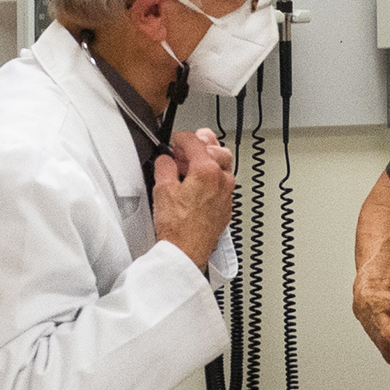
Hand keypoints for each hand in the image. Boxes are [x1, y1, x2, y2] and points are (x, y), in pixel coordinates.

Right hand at [152, 130, 233, 268]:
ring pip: (223, 167)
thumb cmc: (178, 227)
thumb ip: (164, 166)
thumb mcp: (162, 189)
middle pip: (217, 149)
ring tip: (190, 166)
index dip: (180, 138)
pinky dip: (212, 179)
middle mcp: (222, 180)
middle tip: (184, 150)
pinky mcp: (225, 207)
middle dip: (200, 145)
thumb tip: (166, 160)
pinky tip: (197, 185)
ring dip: (208, 161)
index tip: (174, 141)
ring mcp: (226, 194)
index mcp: (207, 170)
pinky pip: (223, 184)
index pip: (195, 142)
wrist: (186, 252)